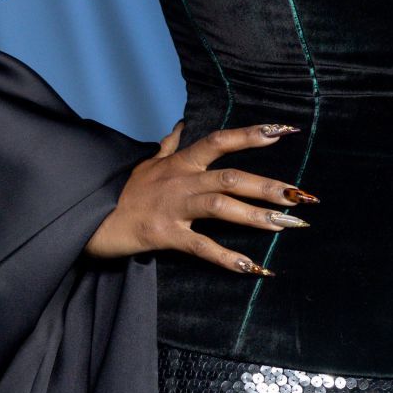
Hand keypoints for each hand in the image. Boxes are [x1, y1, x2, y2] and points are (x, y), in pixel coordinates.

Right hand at [82, 119, 316, 273]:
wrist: (89, 217)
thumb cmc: (121, 191)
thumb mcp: (145, 163)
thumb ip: (168, 145)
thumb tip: (181, 125)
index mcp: (179, 162)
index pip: (220, 140)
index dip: (252, 134)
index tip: (284, 130)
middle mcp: (180, 180)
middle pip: (231, 176)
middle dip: (269, 186)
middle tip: (303, 197)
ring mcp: (173, 207)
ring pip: (221, 206)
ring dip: (257, 216)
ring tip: (288, 226)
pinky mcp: (164, 234)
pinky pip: (201, 246)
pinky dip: (228, 258)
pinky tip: (254, 267)